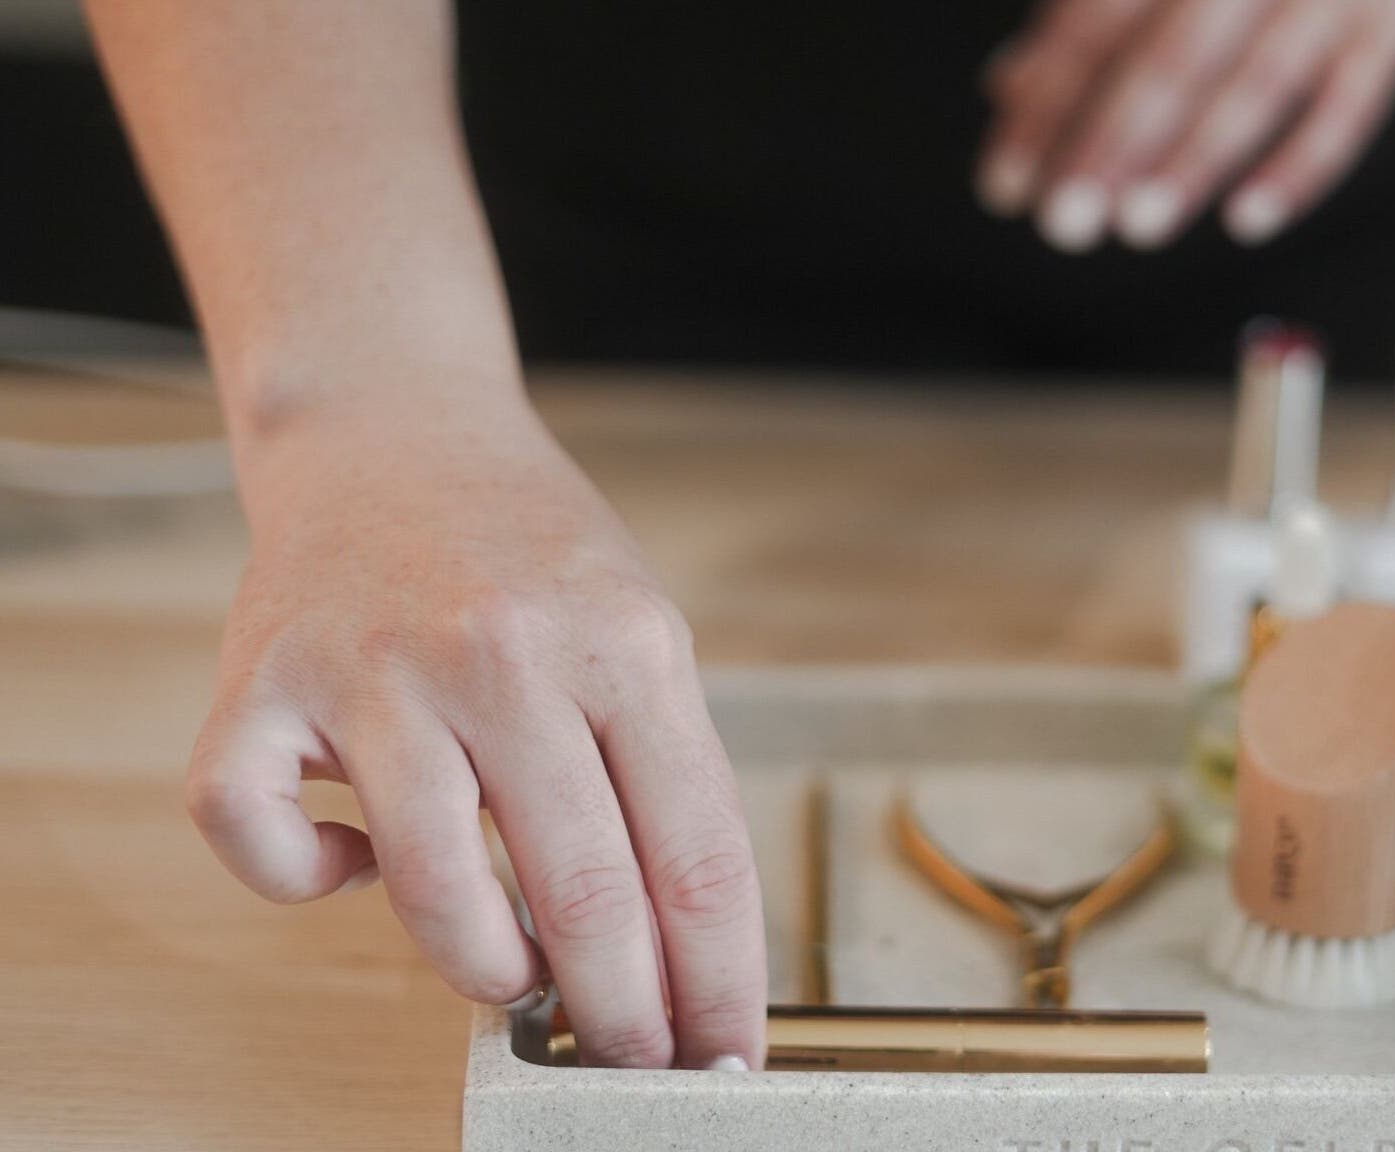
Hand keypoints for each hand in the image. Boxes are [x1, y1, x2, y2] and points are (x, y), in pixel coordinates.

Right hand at [186, 400, 764, 1069]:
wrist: (396, 433)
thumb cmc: (531, 553)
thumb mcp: (641, 634)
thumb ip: (661, 776)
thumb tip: (678, 953)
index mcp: (626, 645)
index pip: (696, 855)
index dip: (717, 979)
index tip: (723, 1054)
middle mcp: (505, 654)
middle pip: (584, 893)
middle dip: (620, 1016)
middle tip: (630, 1060)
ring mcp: (375, 670)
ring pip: (433, 892)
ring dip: (486, 970)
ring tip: (514, 973)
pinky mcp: (261, 684)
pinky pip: (261, 839)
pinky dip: (309, 882)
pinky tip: (356, 860)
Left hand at [978, 0, 1394, 251]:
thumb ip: (1090, 7)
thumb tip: (1011, 88)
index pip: (1095, 19)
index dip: (1046, 106)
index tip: (1009, 185)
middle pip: (1171, 56)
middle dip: (1111, 144)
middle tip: (1065, 222)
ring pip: (1258, 84)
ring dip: (1193, 162)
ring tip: (1138, 225)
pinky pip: (1352, 104)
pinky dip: (1300, 167)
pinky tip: (1246, 220)